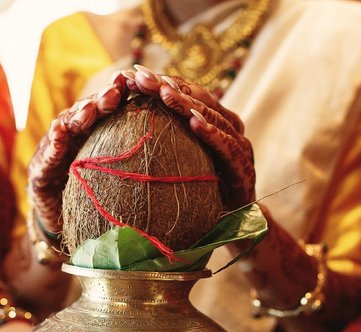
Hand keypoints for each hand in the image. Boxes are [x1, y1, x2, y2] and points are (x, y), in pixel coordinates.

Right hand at [28, 74, 128, 232]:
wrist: (63, 224)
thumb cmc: (95, 199)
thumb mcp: (120, 178)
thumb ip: (138, 162)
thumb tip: (179, 150)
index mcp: (94, 135)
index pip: (107, 110)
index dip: (118, 95)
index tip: (134, 83)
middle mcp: (72, 137)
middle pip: (86, 113)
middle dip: (99, 100)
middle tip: (114, 92)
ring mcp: (53, 151)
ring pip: (64, 127)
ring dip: (76, 116)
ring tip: (87, 110)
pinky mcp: (39, 170)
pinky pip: (46, 156)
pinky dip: (53, 145)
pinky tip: (59, 134)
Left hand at [126, 65, 255, 210]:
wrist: (234, 227)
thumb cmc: (200, 196)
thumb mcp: (177, 168)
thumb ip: (161, 147)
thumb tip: (116, 133)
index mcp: (212, 122)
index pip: (185, 94)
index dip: (159, 82)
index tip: (129, 75)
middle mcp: (229, 128)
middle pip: (197, 99)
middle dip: (167, 85)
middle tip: (139, 77)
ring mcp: (239, 146)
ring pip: (212, 116)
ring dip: (187, 103)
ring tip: (163, 93)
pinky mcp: (244, 169)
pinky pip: (227, 147)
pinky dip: (212, 133)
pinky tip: (194, 123)